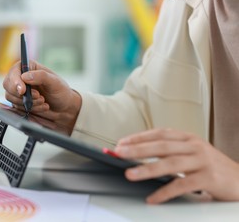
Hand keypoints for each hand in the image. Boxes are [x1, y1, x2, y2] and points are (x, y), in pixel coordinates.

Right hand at [3, 60, 80, 134]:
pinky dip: (29, 108)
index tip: (22, 90)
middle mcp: (21, 78)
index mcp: (28, 67)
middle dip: (22, 94)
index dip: (15, 81)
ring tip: (43, 100)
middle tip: (38, 96)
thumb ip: (41, 76)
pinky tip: (42, 106)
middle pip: (8, 85)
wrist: (64, 108)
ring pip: (11, 97)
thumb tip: (25, 76)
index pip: (14, 71)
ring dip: (27, 102)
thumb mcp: (54, 82)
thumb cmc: (60, 92)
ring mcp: (18, 91)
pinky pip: (16, 106)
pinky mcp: (19, 103)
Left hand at [114, 128, 238, 203]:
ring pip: (170, 163)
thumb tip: (140, 154)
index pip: (159, 133)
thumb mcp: (192, 153)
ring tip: (130, 174)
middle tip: (119, 153)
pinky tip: (153, 198)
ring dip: (147, 169)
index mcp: (188, 138)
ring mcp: (203, 161)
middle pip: (161, 146)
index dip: (139, 137)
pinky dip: (165, 192)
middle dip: (137, 149)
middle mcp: (195, 146)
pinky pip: (183, 185)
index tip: (122, 142)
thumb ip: (171, 152)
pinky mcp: (210, 178)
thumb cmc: (212, 167)